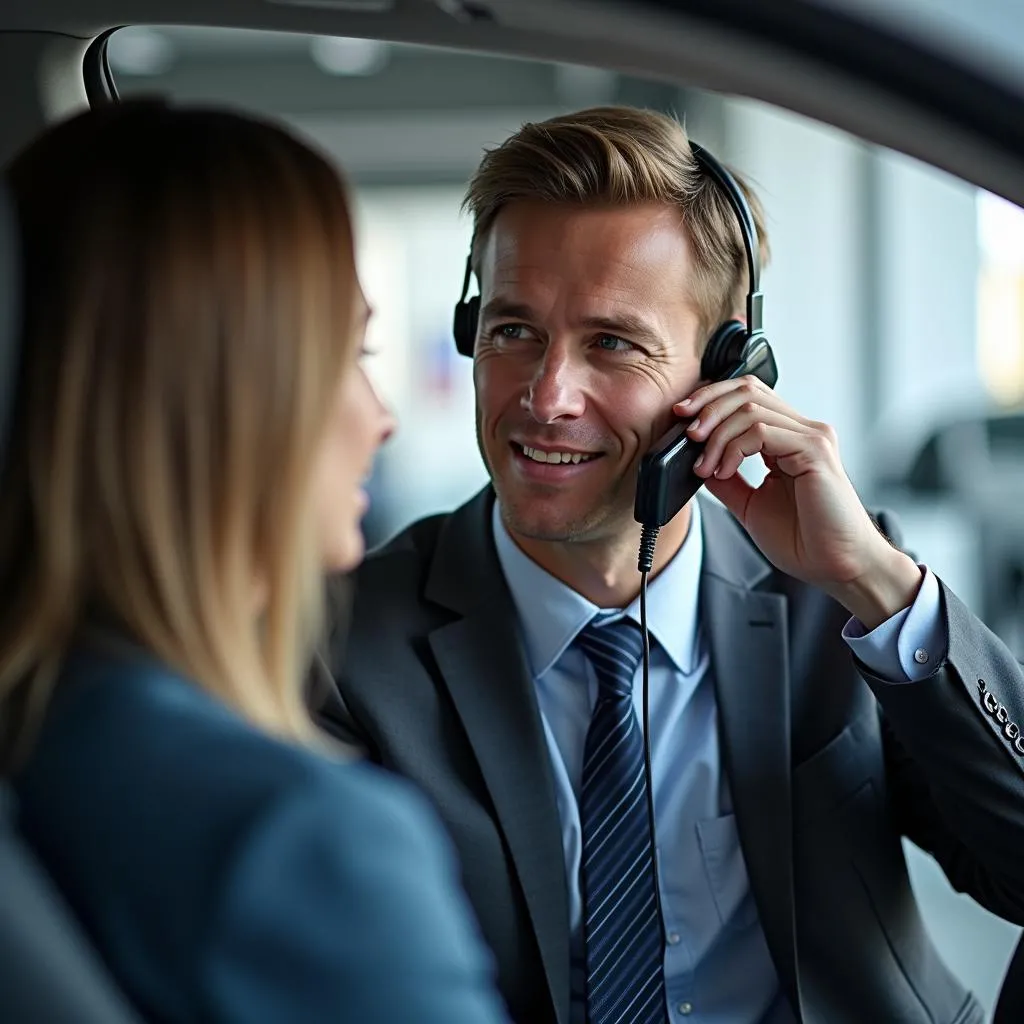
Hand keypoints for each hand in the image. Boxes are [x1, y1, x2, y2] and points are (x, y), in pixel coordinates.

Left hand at [677, 375, 922, 627]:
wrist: (836, 568)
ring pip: (749, 408)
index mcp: (788, 439)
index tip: (682, 416)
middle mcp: (802, 431)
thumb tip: (697, 459)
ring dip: (716, 435)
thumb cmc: (805, 541)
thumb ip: (727, 478)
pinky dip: (732, 448)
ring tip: (705, 467)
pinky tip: (723, 471)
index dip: (711, 398)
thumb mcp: (749, 504)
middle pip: (747, 390)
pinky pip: (761, 431)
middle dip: (707, 405)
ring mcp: (811, 437)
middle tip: (687, 432)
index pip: (747, 395)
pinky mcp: (814, 450)